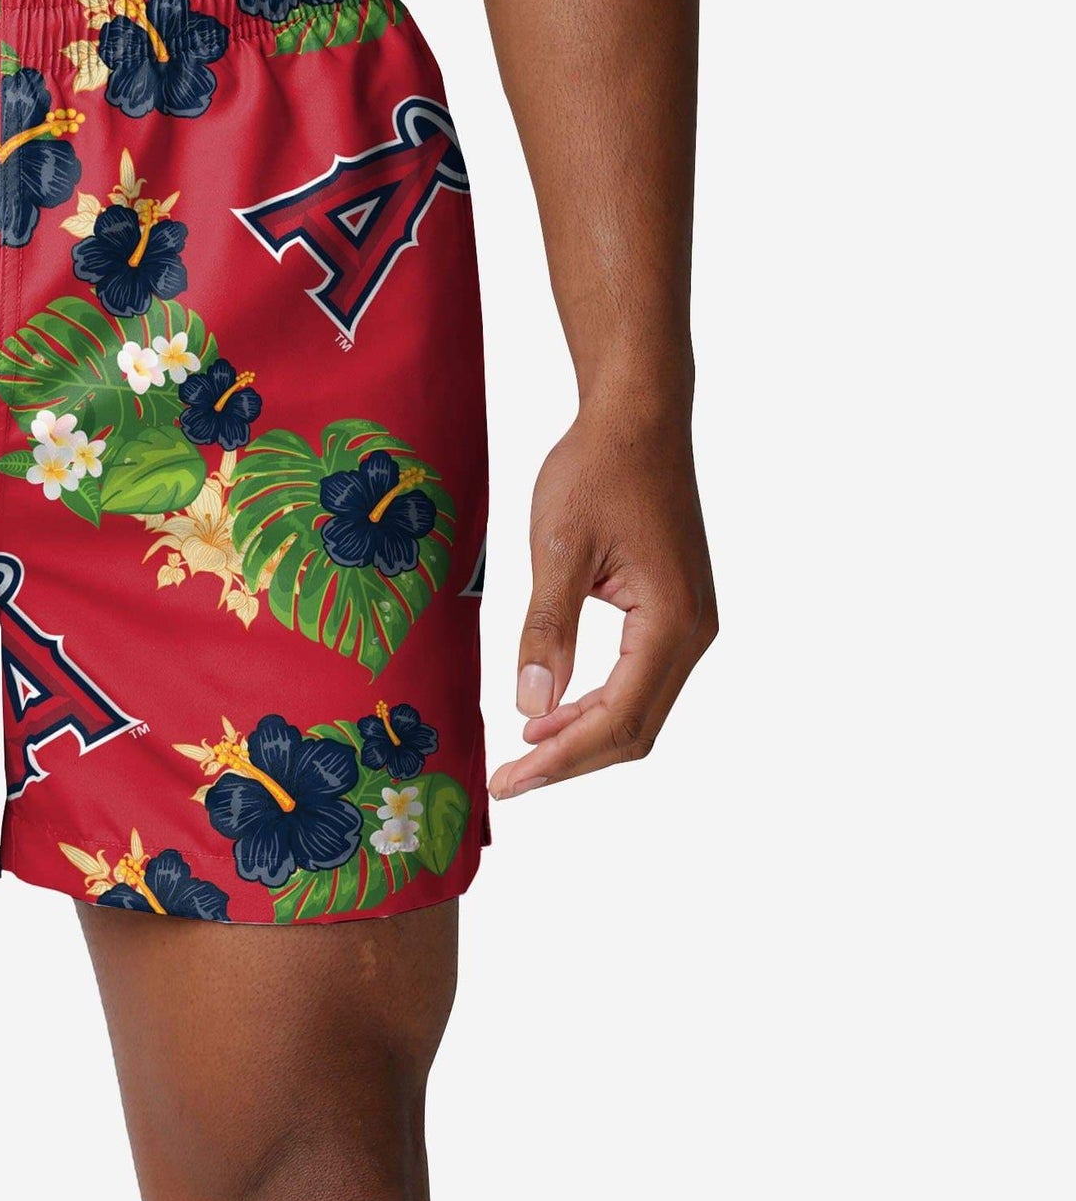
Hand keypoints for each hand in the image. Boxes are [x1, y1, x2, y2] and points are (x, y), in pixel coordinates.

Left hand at [490, 402, 715, 797]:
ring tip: (522, 749)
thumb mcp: (558, 550)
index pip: (618, 720)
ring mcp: (689, 624)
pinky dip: (596, 704)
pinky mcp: (674, 612)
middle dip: (570, 760)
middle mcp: (693, 632)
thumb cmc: (598, 470)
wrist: (637, 418)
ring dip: (582, 735)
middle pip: (635, 729)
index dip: (561, 760)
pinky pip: (639, 680)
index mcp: (672, 623)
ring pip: (639, 709)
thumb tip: (529, 706)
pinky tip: (551, 708)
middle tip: (507, 781)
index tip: (508, 782)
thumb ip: (547, 630)